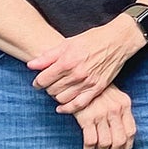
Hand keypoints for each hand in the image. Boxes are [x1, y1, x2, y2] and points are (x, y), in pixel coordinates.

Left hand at [30, 16, 144, 113]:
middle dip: (47, 88)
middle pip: (52, 90)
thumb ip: (48, 56)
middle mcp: (76, 74)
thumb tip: (30, 65)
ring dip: (56, 96)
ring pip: (62, 98)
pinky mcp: (97, 89)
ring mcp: (87, 83)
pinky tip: (61, 108)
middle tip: (49, 85)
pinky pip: (78, 105)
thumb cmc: (92, 40)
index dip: (37, 82)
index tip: (38, 82)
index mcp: (67, 61)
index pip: (43, 80)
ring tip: (58, 91)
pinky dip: (67, 109)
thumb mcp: (67, 43)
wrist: (117, 41)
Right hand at [75, 85, 136, 148]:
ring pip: (105, 143)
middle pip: (120, 141)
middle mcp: (115, 110)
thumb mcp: (114, 97)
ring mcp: (101, 114)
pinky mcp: (87, 117)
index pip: (131, 132)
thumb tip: (122, 135)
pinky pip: (91, 141)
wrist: (78, 77)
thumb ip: (120, 112)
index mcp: (125, 105)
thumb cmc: (95, 90)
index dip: (127, 147)